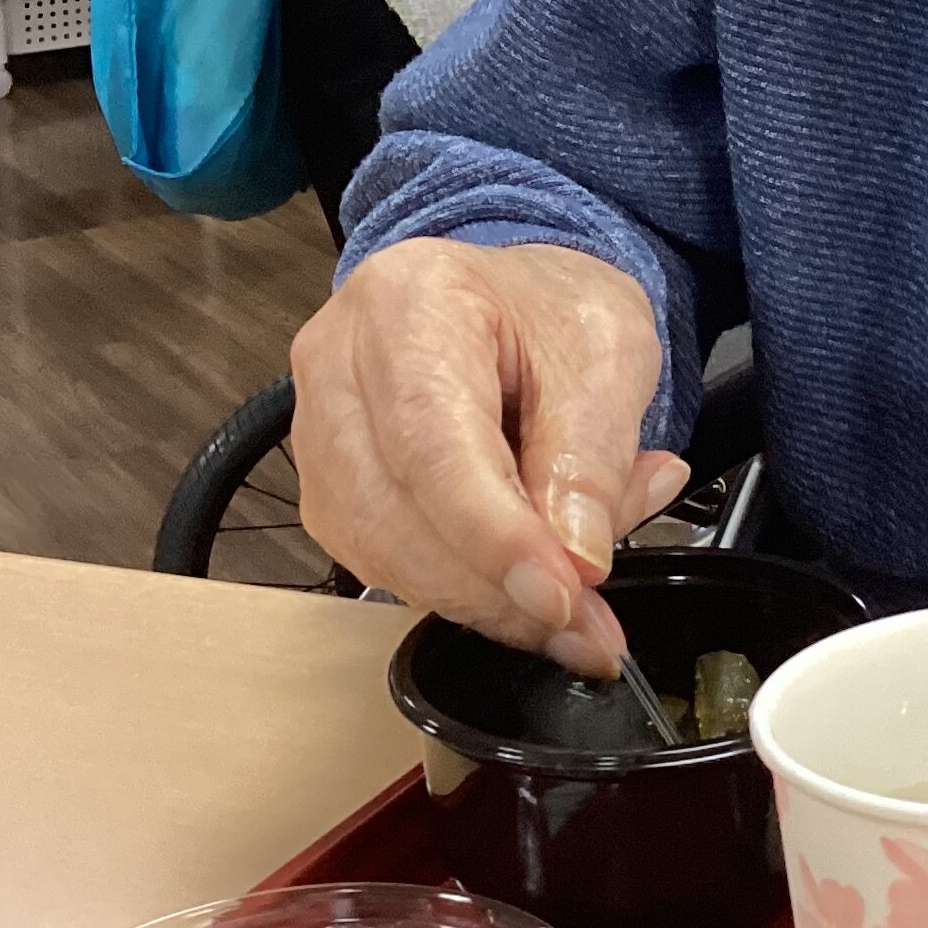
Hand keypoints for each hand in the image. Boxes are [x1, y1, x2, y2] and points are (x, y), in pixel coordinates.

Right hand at [290, 238, 688, 675]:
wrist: (516, 303)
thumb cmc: (553, 312)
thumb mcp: (609, 354)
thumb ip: (592, 456)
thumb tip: (576, 561)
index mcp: (408, 302)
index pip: (433, 443)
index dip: (496, 534)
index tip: (563, 593)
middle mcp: (338, 363)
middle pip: (394, 508)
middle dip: (498, 585)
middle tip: (589, 626)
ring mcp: (319, 429)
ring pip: (382, 552)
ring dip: (486, 601)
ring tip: (577, 607)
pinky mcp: (329, 489)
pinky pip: (383, 565)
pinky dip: (465, 594)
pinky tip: (527, 590)